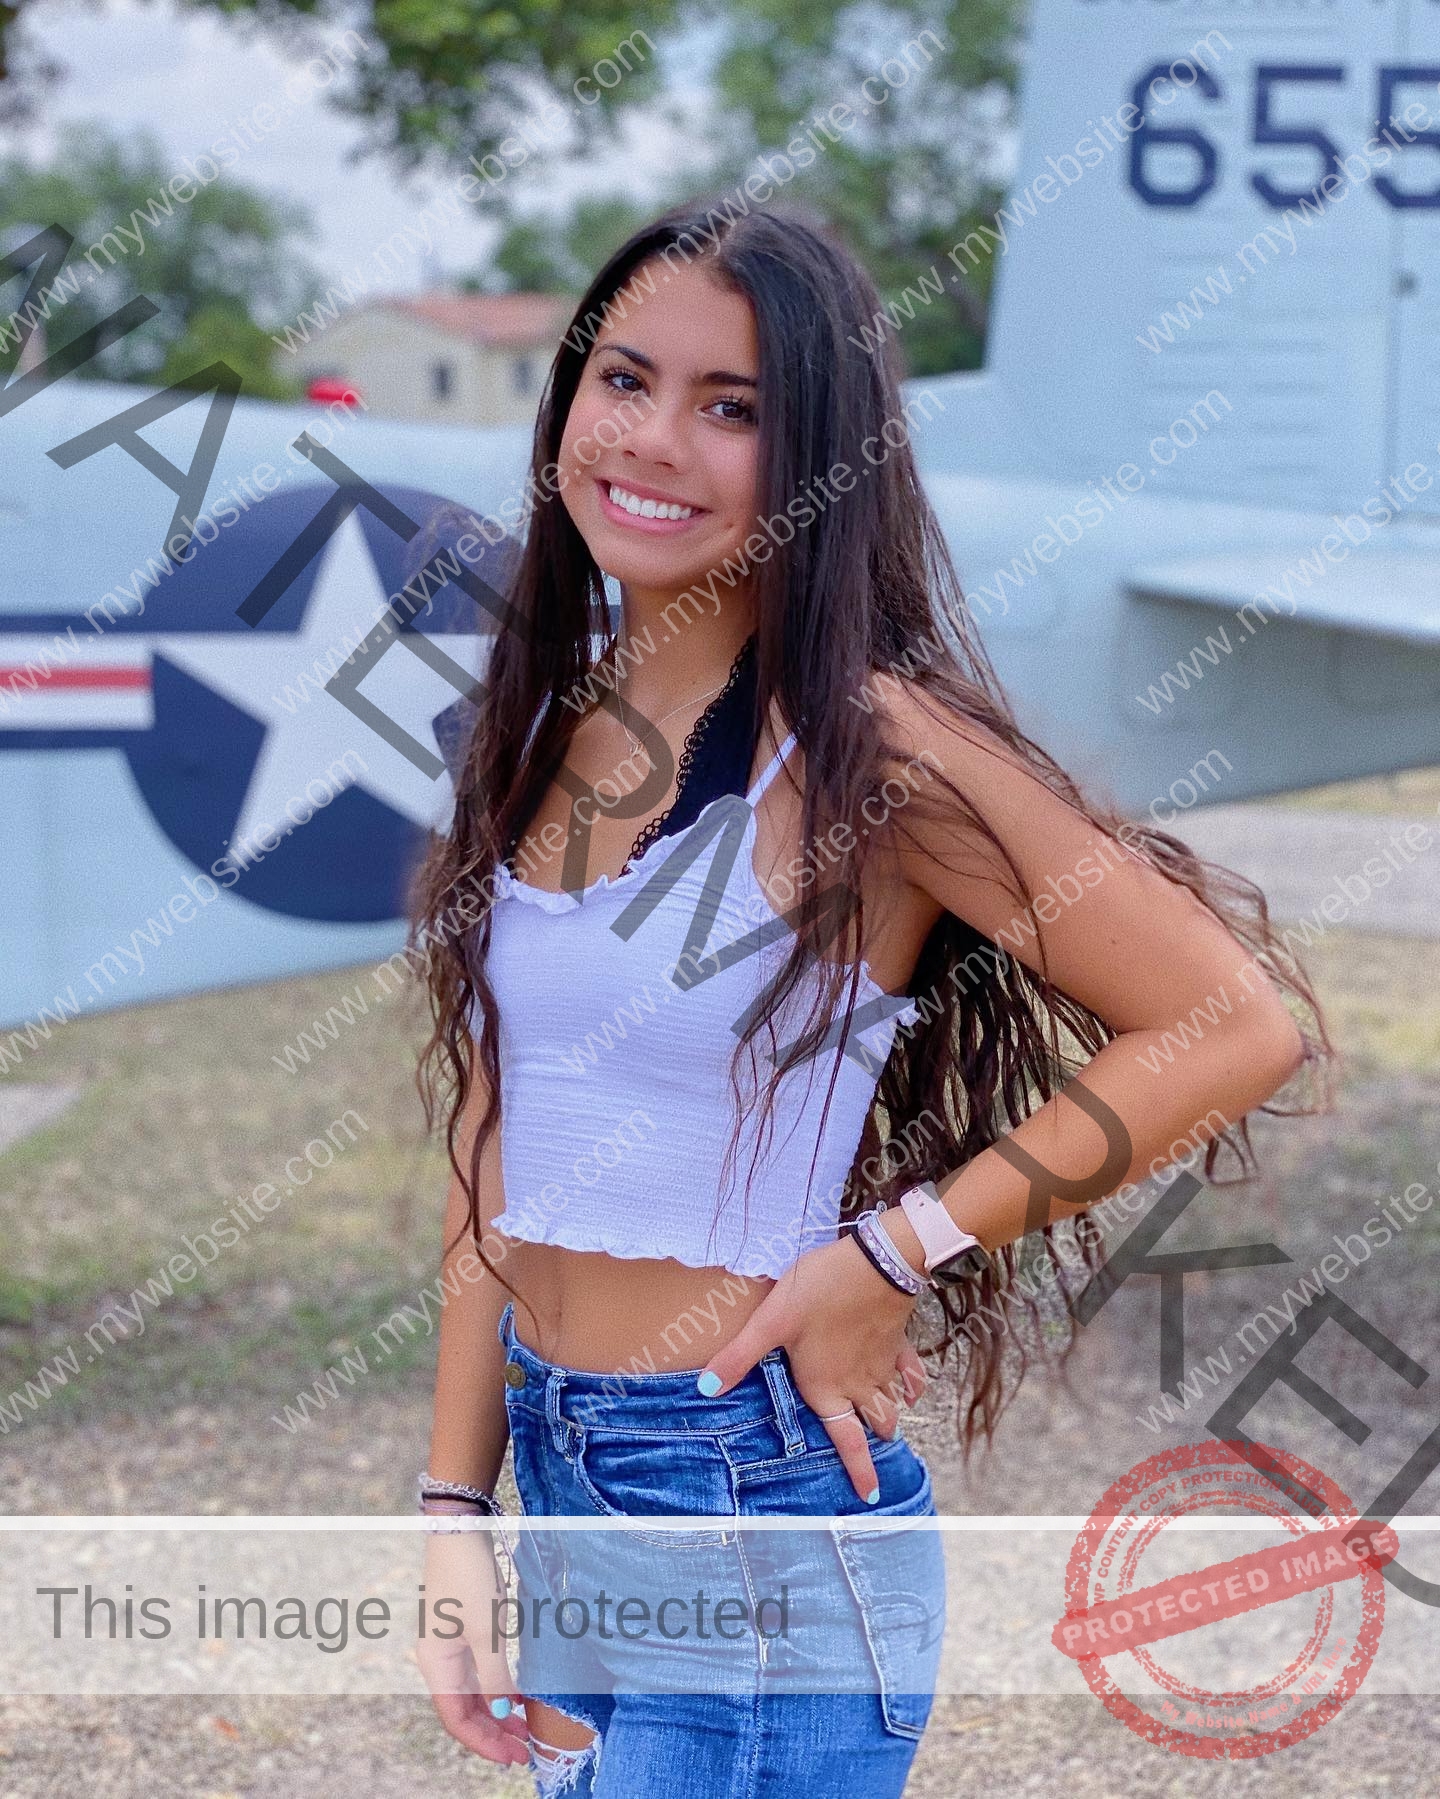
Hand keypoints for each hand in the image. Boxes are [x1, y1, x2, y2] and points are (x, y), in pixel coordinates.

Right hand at [416, 1523, 530, 1765]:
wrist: (458, 1528)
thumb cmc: (468, 1578)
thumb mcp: (486, 1629)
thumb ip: (494, 1675)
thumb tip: (500, 1713)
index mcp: (436, 1665)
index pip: (457, 1720)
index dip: (484, 1743)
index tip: (514, 1756)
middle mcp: (438, 1660)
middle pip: (464, 1709)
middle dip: (493, 1732)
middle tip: (525, 1749)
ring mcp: (449, 1643)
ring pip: (473, 1691)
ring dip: (496, 1711)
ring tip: (524, 1728)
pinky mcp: (462, 1627)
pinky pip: (477, 1670)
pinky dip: (496, 1686)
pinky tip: (515, 1694)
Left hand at [695, 1229, 926, 1502]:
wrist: (875, 1264)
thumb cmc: (819, 1293)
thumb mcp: (771, 1322)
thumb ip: (739, 1357)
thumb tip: (706, 1390)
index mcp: (827, 1388)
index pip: (847, 1441)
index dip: (860, 1470)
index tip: (869, 1495)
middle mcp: (859, 1384)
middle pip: (876, 1425)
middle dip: (874, 1441)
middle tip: (872, 1450)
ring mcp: (884, 1365)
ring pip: (894, 1405)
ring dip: (890, 1418)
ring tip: (885, 1426)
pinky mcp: (898, 1342)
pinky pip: (911, 1376)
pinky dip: (911, 1389)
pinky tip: (909, 1391)